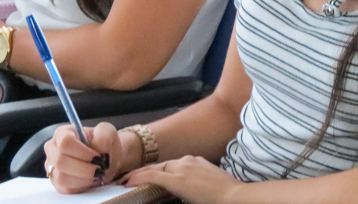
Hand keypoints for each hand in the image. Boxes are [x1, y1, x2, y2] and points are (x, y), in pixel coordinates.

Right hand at [44, 123, 123, 193]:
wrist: (106, 162)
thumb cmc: (104, 145)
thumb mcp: (108, 133)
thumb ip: (103, 136)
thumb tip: (96, 148)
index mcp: (62, 133)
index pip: (65, 142)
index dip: (82, 152)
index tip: (97, 157)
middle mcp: (53, 149)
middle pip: (60, 161)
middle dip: (84, 168)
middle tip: (100, 169)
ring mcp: (52, 167)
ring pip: (61, 177)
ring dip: (84, 178)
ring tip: (96, 174)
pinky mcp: (57, 183)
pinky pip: (65, 188)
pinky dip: (82, 186)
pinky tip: (90, 179)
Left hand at [121, 156, 242, 203]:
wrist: (233, 196)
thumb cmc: (227, 194)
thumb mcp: (211, 184)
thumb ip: (198, 183)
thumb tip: (191, 190)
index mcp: (196, 162)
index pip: (170, 165)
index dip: (156, 170)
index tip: (145, 176)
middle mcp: (187, 161)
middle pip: (160, 165)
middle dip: (143, 171)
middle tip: (127, 177)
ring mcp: (182, 167)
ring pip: (154, 169)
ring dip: (137, 174)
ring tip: (124, 180)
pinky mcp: (177, 178)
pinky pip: (152, 176)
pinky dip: (138, 177)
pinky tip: (128, 182)